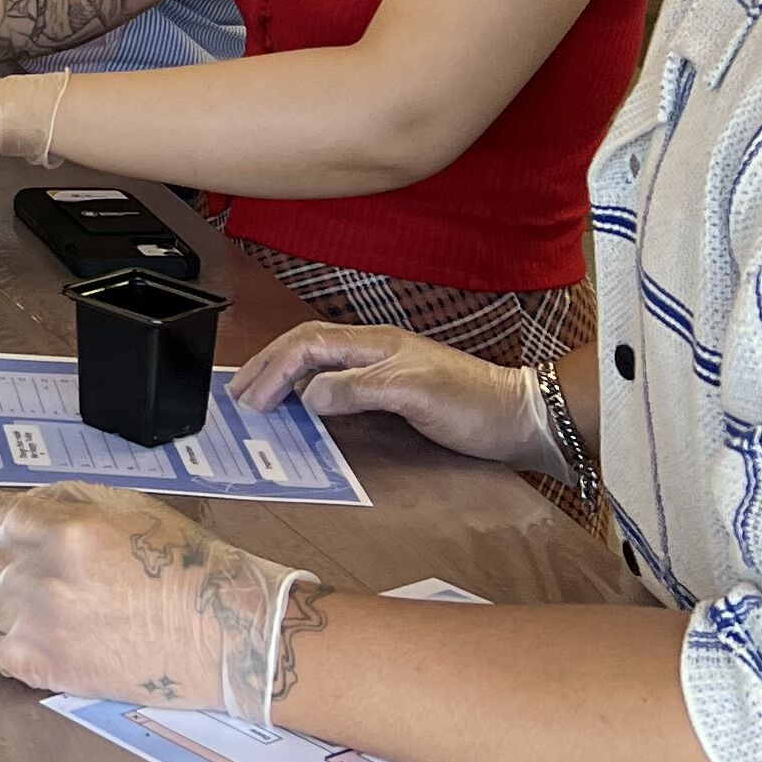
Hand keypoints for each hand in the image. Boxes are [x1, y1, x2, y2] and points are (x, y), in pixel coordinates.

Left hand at [0, 484, 320, 725]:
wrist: (223, 635)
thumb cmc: (183, 564)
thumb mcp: (127, 507)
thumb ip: (64, 502)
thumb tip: (19, 508)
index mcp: (60, 527)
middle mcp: (39, 573)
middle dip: (5, 559)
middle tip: (40, 570)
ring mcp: (38, 624)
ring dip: (9, 602)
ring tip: (52, 608)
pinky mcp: (45, 669)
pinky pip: (1, 651)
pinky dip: (20, 645)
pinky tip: (55, 641)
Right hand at [230, 319, 559, 470]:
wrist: (521, 417)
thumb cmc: (474, 405)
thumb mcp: (414, 394)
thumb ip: (359, 389)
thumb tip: (309, 395)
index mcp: (375, 343)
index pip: (308, 346)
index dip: (275, 370)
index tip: (253, 400)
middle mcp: (375, 350)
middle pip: (307, 346)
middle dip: (269, 365)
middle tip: (240, 393)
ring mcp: (385, 367)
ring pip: (320, 361)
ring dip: (285, 375)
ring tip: (260, 395)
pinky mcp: (396, 389)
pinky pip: (337, 381)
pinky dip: (309, 389)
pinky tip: (305, 404)